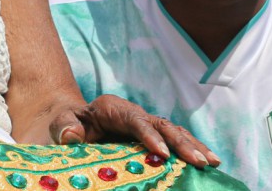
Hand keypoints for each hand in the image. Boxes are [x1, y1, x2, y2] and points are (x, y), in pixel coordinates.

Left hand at [49, 95, 220, 168]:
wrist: (68, 125)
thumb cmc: (65, 124)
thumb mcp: (59, 123)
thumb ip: (64, 127)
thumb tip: (72, 136)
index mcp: (112, 108)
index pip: (135, 120)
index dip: (149, 135)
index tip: (163, 153)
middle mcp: (133, 114)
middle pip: (161, 125)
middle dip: (181, 143)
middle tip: (199, 162)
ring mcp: (144, 126)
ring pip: (173, 132)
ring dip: (193, 146)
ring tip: (212, 162)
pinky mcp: (150, 138)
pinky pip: (174, 142)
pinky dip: (191, 150)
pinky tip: (209, 163)